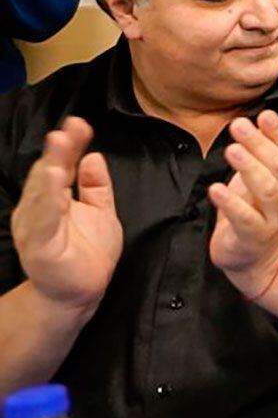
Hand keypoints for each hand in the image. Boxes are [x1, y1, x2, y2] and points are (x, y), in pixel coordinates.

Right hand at [9, 117, 121, 311]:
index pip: (60, 165)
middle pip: (47, 175)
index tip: (80, 124)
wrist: (81, 293)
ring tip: (59, 153)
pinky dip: (48, 204)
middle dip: (57, 152)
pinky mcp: (40, 247)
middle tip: (67, 130)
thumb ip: (96, 186)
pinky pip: (43, 223)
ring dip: (49, 173)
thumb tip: (93, 156)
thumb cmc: (89, 253)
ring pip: (41, 195)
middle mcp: (39, 209)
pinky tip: (55, 188)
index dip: (69, 145)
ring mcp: (36, 228)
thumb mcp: (100, 212)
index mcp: (52, 199)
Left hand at [208, 111, 277, 300]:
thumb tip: (254, 121)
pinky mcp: (253, 235)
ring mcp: (271, 217)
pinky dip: (231, 202)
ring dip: (250, 168)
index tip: (265, 114)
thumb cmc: (252, 211)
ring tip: (232, 150)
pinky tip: (216, 188)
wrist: (256, 258)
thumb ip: (260, 154)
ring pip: (267, 190)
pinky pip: (245, 218)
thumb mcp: (257, 180)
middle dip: (259, 143)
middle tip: (239, 125)